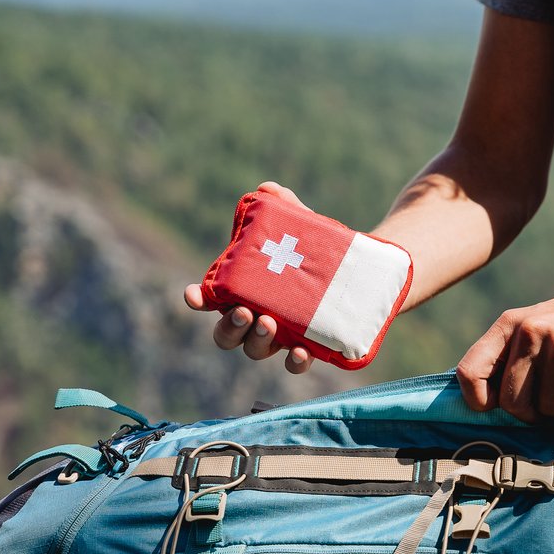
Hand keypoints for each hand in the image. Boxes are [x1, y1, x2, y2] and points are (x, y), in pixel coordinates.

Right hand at [183, 181, 313, 373]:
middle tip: (244, 311)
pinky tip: (302, 351)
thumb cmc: (315, 249)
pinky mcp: (307, 347)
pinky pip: (293, 364)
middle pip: (227, 334)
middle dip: (230, 326)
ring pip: (255, 349)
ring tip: (268, 323)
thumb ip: (286, 207)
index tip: (193, 294)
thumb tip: (269, 189)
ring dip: (256, 340)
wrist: (360, 272)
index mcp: (243, 290)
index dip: (198, 299)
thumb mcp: (302, 226)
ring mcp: (279, 337)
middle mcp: (254, 317)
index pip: (211, 299)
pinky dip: (294, 362)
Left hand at [456, 273, 553, 432]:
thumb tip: (481, 401)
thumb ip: (510, 354)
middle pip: (509, 402)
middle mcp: (531, 331)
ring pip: (543, 410)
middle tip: (544, 405)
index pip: (470, 371)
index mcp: (511, 323)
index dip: (477, 400)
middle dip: (527, 413)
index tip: (492, 407)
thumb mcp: (538, 325)